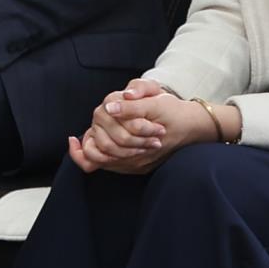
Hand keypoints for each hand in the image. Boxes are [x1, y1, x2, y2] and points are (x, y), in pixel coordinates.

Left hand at [66, 82, 227, 175]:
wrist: (195, 126)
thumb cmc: (174, 112)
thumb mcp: (155, 101)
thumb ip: (133, 104)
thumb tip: (110, 105)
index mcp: (135, 143)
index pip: (97, 153)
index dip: (81, 149)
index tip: (73, 137)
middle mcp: (135, 161)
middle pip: (99, 158)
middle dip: (90, 142)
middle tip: (86, 132)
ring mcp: (137, 165)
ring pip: (105, 164)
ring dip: (96, 149)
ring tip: (91, 136)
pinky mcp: (139, 165)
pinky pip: (113, 166)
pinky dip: (104, 155)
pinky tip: (102, 141)